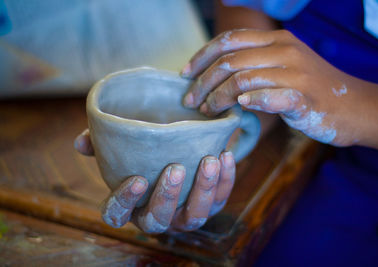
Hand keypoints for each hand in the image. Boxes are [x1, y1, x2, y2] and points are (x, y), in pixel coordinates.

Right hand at [74, 129, 235, 232]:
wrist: (179, 152)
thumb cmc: (145, 155)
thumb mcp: (122, 149)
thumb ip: (101, 144)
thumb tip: (80, 143)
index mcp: (131, 205)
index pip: (118, 214)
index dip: (125, 201)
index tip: (136, 179)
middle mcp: (158, 216)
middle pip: (158, 220)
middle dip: (167, 196)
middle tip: (175, 168)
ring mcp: (185, 214)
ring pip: (195, 216)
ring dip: (203, 189)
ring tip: (209, 160)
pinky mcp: (210, 205)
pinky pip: (220, 199)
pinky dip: (225, 179)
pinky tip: (225, 155)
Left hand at [181, 29, 374, 146]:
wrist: (356, 107)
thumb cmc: (313, 91)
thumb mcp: (284, 68)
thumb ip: (255, 67)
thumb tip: (216, 81)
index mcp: (277, 40)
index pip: (229, 40)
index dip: (202, 56)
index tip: (185, 75)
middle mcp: (285, 50)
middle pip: (230, 61)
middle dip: (202, 82)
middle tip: (190, 101)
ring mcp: (296, 73)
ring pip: (243, 79)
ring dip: (219, 97)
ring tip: (208, 111)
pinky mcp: (305, 98)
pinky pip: (271, 97)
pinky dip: (251, 102)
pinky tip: (239, 110)